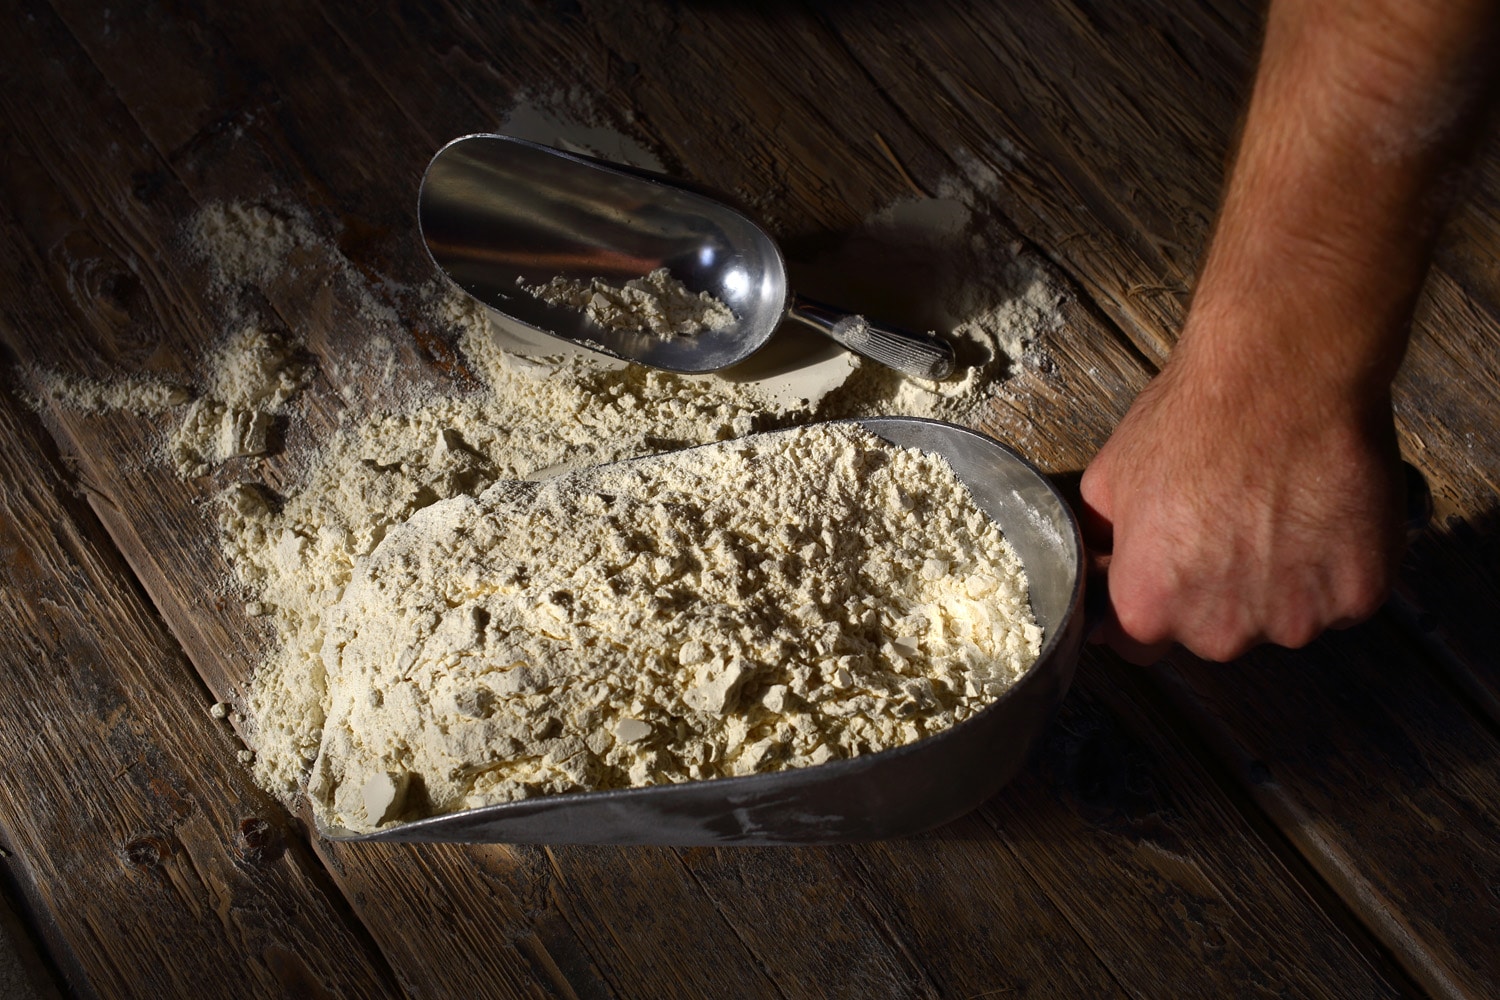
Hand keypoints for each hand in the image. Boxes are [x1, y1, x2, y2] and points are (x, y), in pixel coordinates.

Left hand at [1079, 340, 1407, 663]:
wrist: (1282, 375)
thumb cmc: (1194, 419)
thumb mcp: (1110, 478)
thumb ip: (1102, 541)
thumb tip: (1097, 566)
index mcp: (1150, 606)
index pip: (1139, 644)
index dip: (1150, 604)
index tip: (1166, 575)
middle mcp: (1220, 630)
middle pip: (1214, 634)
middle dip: (1216, 593)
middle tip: (1228, 525)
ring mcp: (1296, 617)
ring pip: (1283, 618)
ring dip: (1282, 582)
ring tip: (1279, 510)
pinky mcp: (1359, 594)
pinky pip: (1343, 597)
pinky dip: (1338, 566)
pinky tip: (1322, 512)